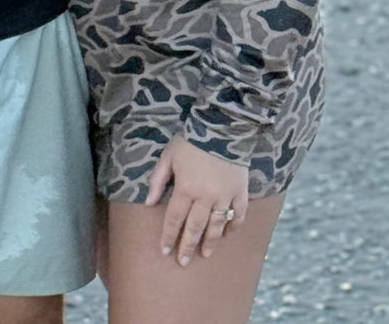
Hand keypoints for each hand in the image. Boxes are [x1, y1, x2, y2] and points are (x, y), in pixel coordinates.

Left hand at [145, 135, 248, 263]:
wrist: (222, 126)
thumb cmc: (191, 141)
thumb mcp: (169, 156)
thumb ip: (158, 180)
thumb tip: (148, 203)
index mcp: (185, 189)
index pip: (175, 219)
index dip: (169, 236)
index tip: (165, 251)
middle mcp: (205, 198)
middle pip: (194, 227)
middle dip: (187, 246)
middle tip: (183, 262)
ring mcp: (225, 196)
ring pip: (216, 225)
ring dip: (210, 241)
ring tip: (205, 254)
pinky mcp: (240, 191)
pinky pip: (239, 214)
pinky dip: (234, 225)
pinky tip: (228, 233)